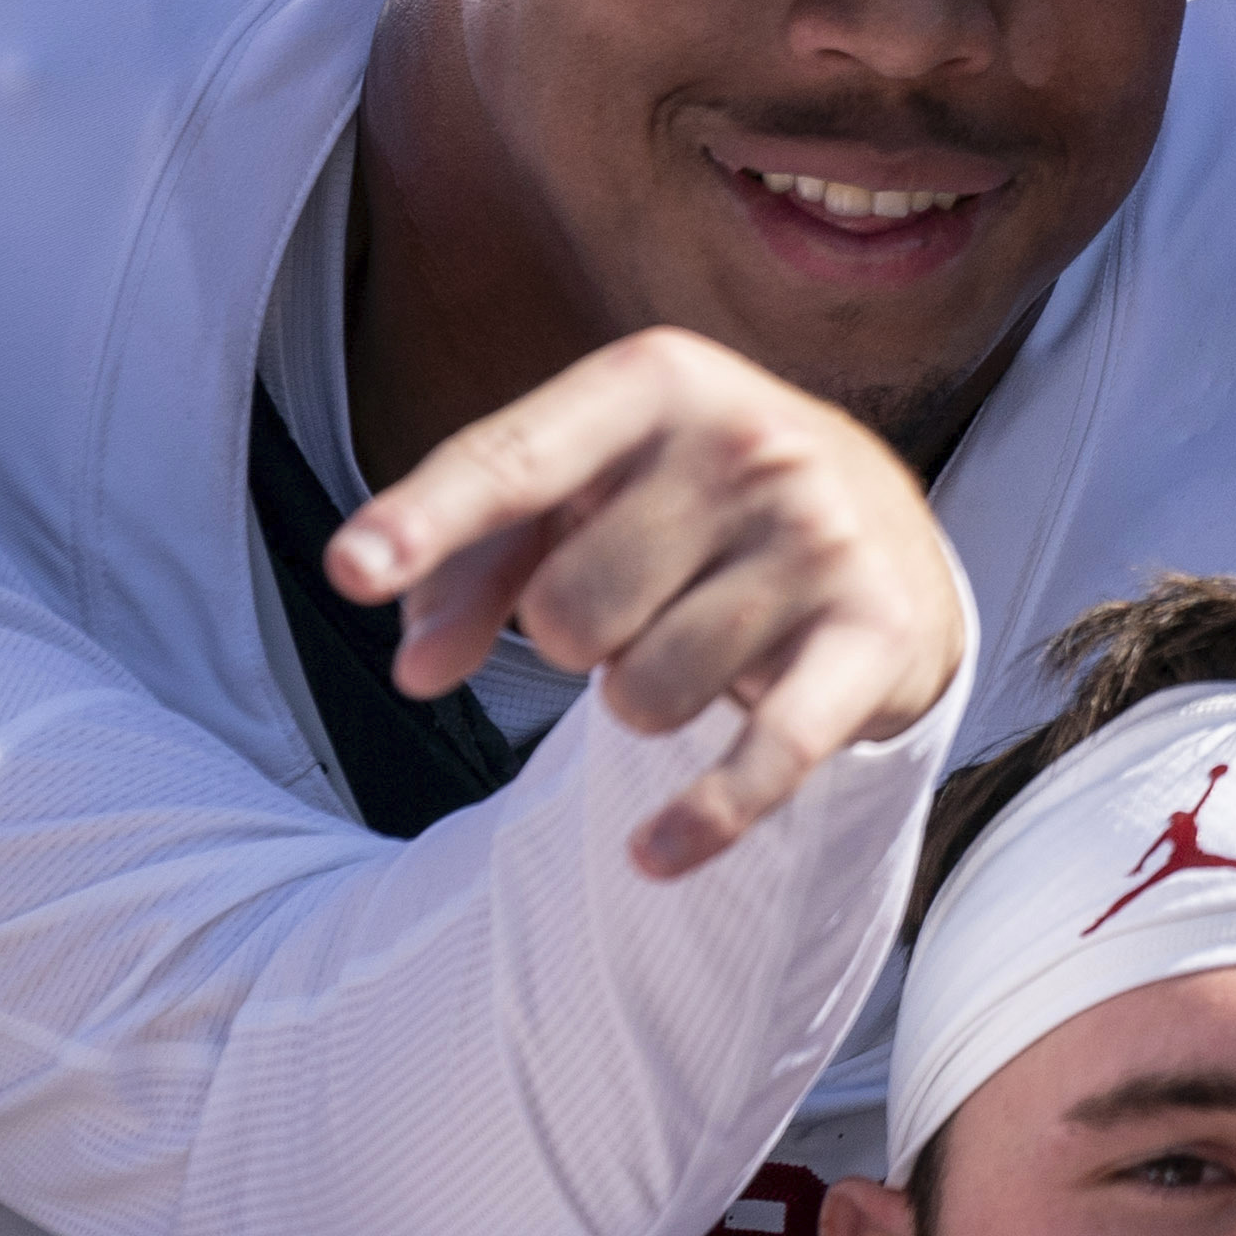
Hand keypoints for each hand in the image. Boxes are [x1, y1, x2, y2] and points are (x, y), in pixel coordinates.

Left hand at [327, 326, 971, 877]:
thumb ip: (478, 565)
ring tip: (693, 647)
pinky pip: (765, 757)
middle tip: (633, 603)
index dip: (427, 521)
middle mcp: (752, 445)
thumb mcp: (584, 493)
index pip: (518, 461)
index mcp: (660, 383)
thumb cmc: (691, 503)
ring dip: (641, 700)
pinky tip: (654, 852)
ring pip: (645, 695)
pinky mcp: (874, 636)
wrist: (886, 524)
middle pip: (567, 611)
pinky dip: (703, 818)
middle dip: (572, 639)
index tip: (349, 571)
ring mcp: (822, 540)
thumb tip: (417, 670)